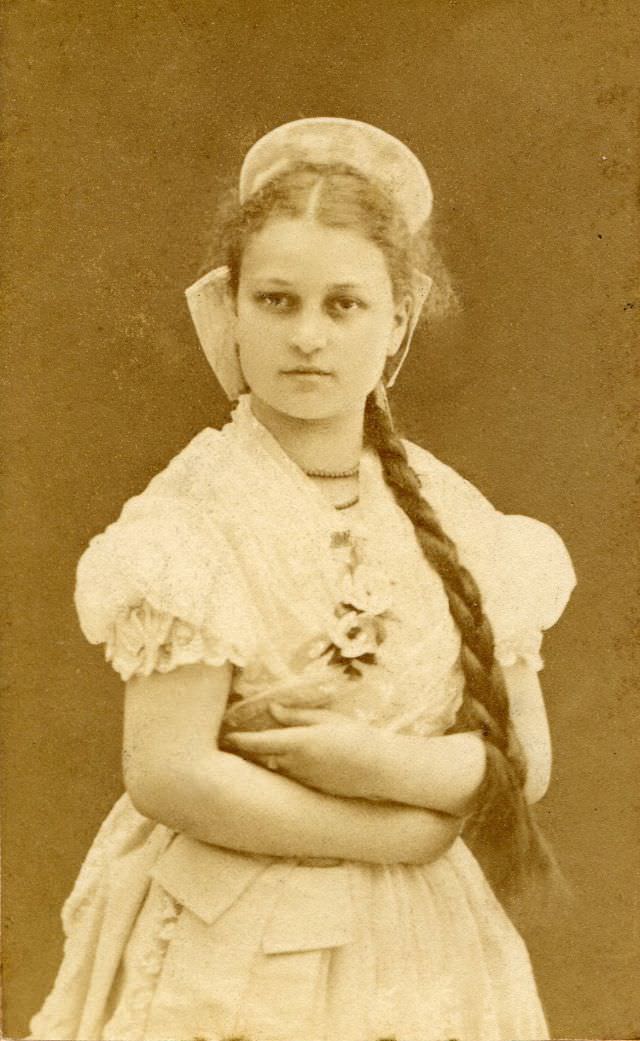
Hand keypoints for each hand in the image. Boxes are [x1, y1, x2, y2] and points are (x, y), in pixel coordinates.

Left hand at [222, 704, 386, 799]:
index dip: (238, 740)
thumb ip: (297, 716)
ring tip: (246, 754)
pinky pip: (288, 778)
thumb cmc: (357, 737)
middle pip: (260, 758)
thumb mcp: (327, 720)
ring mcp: (302, 781)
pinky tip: (278, 765)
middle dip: (244, 752)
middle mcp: (295, 765)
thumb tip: (272, 709)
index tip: (224, 736)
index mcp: (298, 743)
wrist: (381, 770)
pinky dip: (279, 770)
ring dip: (261, 761)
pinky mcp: (311, 790)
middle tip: (226, 744)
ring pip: (273, 769)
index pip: (258, 742)